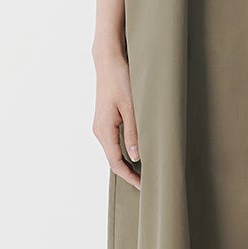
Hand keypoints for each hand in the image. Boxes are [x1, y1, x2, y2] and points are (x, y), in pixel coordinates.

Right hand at [94, 50, 141, 187]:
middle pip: (113, 160)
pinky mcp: (105, 120)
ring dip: (127, 163)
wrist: (108, 62)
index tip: (143, 187)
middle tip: (148, 182)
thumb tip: (136, 156)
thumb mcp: (131, 107)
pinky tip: (136, 152)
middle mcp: (99, 131)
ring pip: (113, 152)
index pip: (116, 163)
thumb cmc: (120, 80)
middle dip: (129, 173)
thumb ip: (134, 133)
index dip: (130, 177)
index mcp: (104, 130)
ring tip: (145, 169)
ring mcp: (100, 126)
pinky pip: (113, 142)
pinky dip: (124, 151)